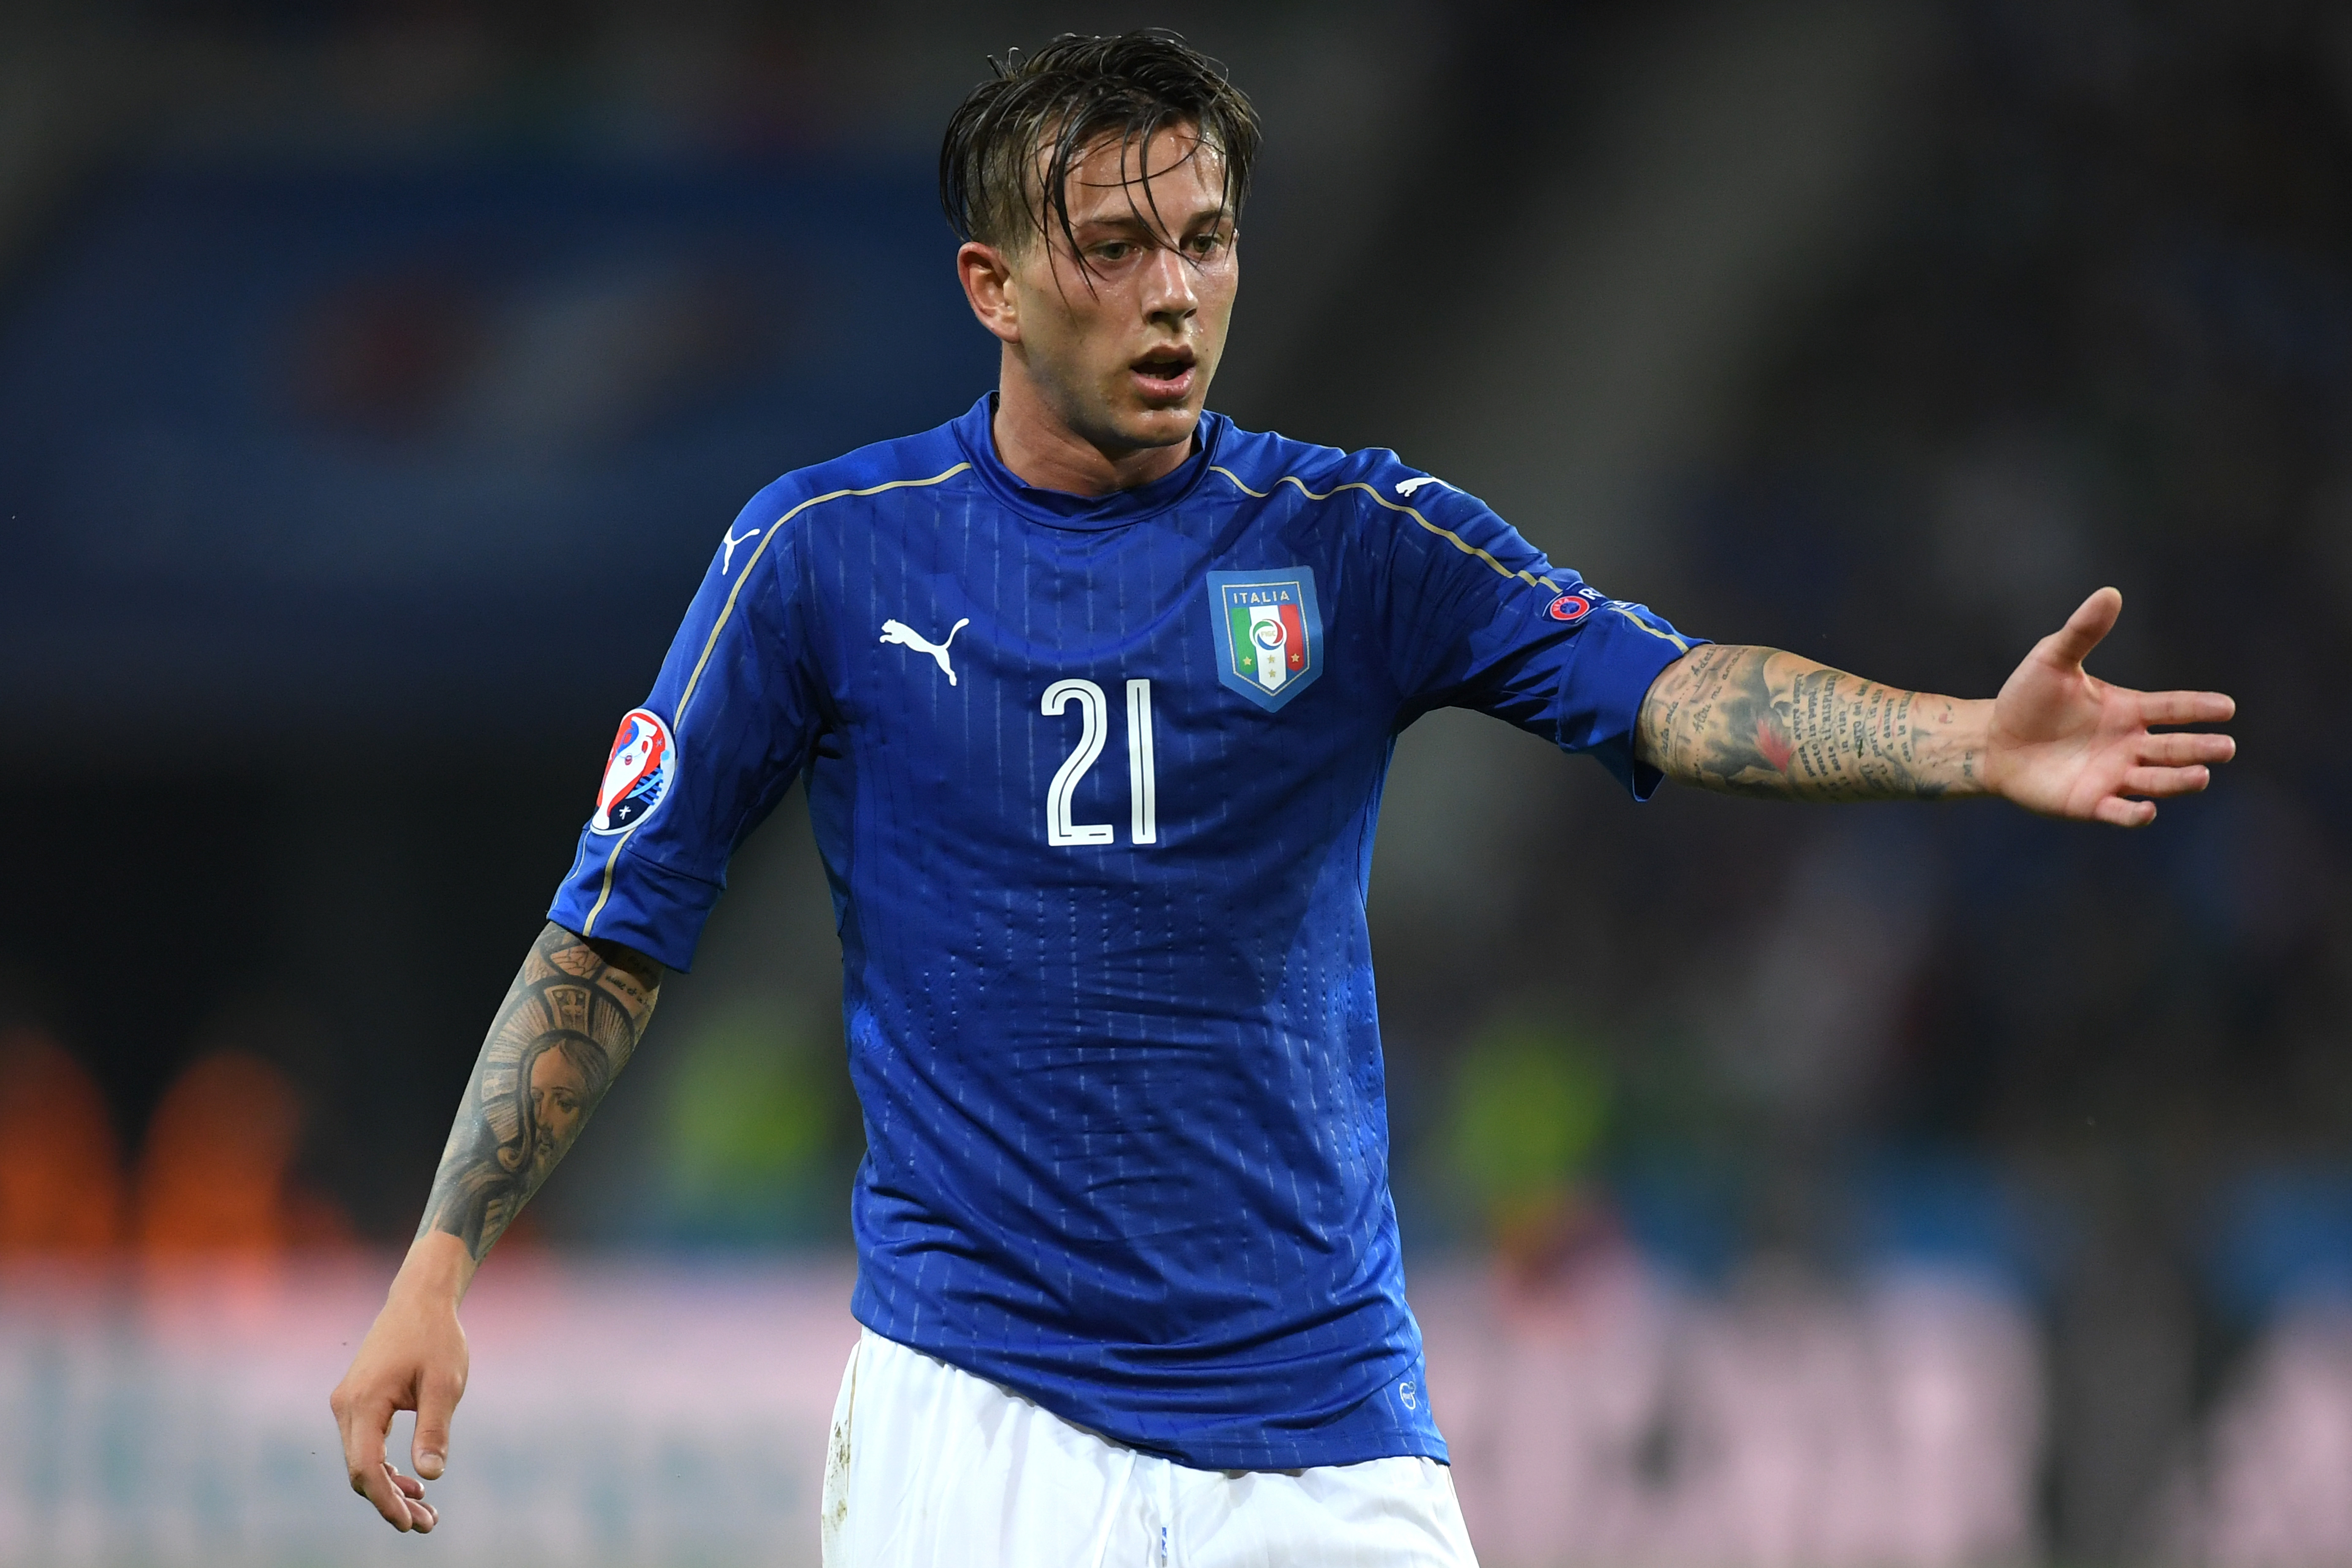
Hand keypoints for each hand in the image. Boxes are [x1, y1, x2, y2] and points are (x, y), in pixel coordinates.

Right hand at [329, 1236, 472, 1532]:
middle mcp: (346, 1406)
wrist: (419, 1300)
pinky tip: (412, 1483)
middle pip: (360, 1469)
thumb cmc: (436, 1338)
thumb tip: (432, 1474)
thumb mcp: (444, 1383)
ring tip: (424, 1512)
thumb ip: (435, 1428)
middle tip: (426, 1525)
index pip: (366, 1466)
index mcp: (364, 1401)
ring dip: (389, 1488)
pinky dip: (385, 1467)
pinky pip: (365, 1445)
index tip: (410, 1524)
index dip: (386, 1501)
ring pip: (362, 1460)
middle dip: (390, 1502)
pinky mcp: (357, 1402)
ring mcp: (348, 1404)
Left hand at [1984, 587, 2235, 825]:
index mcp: (2128, 710)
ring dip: (2179, 780)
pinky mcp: (2090, 802)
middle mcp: (2129, 745)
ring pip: (2157, 780)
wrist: (1993, 739)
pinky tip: (2146, 811)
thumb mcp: (2052, 660)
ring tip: (2202, 775)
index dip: (2200, 708)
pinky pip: (2119, 811)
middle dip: (2201, 748)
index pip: (2173, 708)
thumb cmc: (2027, 698)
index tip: (2227, 708)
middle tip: (2226, 747)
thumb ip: (2083, 631)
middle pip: (2175, 748)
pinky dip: (2134, 814)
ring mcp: (2113, 775)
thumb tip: (2110, 593)